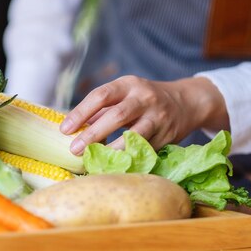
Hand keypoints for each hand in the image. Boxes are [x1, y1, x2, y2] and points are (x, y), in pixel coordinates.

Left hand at [60, 76, 228, 154]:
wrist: (186, 102)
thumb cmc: (143, 99)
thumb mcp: (124, 94)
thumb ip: (100, 109)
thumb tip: (72, 127)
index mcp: (128, 84)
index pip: (100, 95)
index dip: (80, 112)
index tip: (65, 129)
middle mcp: (144, 97)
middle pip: (116, 115)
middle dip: (93, 134)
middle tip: (74, 149)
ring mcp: (158, 117)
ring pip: (134, 135)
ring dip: (112, 149)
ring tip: (94, 159)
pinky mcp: (167, 135)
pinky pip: (145, 149)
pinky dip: (128, 158)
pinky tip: (115, 165)